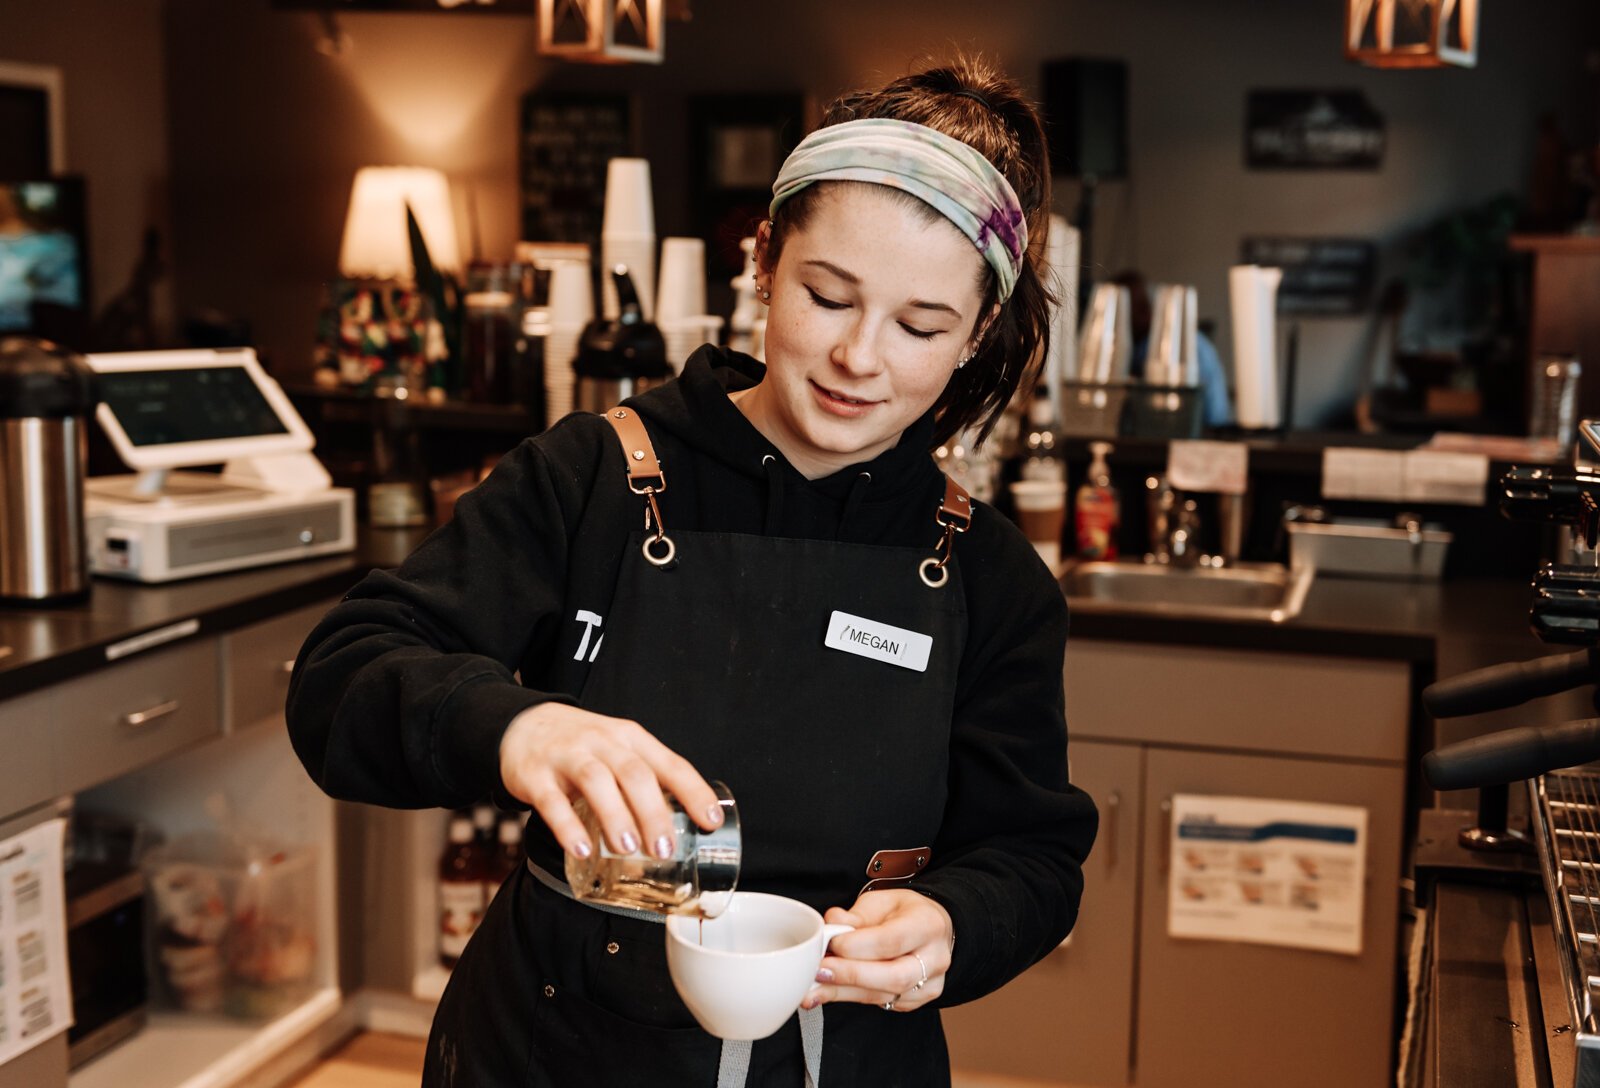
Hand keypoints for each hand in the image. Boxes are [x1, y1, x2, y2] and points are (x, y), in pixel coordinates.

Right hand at [499, 702, 722, 861]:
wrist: (523, 724)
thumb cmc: (583, 745)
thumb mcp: (619, 750)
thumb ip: (645, 782)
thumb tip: (678, 828)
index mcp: (631, 739)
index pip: (669, 763)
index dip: (693, 791)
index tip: (711, 820)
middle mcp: (603, 742)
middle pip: (635, 774)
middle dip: (653, 812)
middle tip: (664, 849)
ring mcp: (568, 756)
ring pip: (597, 781)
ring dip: (616, 816)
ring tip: (628, 849)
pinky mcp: (535, 775)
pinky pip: (552, 801)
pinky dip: (567, 826)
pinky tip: (581, 850)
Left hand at [802, 889, 953, 1012]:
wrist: (930, 931)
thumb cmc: (904, 913)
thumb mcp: (881, 902)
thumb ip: (856, 915)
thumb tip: (831, 924)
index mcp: (928, 925)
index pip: (892, 940)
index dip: (858, 946)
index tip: (831, 943)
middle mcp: (934, 958)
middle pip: (894, 976)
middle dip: (851, 975)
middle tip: (819, 971)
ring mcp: (929, 985)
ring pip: (883, 996)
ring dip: (843, 992)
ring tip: (813, 988)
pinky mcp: (916, 1002)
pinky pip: (880, 1004)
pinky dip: (850, 997)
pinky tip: (829, 992)